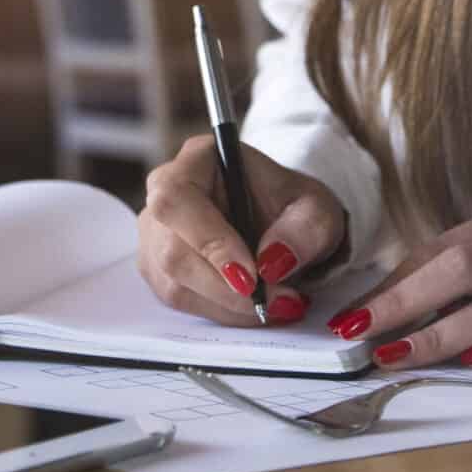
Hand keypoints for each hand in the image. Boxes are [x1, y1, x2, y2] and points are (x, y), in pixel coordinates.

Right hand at [137, 135, 346, 327]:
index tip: (252, 276)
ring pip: (175, 284)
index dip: (209, 241)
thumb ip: (304, 230)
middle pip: (172, 251)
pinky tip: (255, 307)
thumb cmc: (292, 208)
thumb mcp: (316, 210)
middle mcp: (164, 194)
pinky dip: (224, 312)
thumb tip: (271, 262)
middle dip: (227, 288)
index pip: (177, 198)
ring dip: (230, 305)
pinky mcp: (160, 271)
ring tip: (278, 304)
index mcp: (197, 159)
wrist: (283, 226)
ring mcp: (155, 235)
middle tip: (278, 301)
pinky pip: (183, 302)